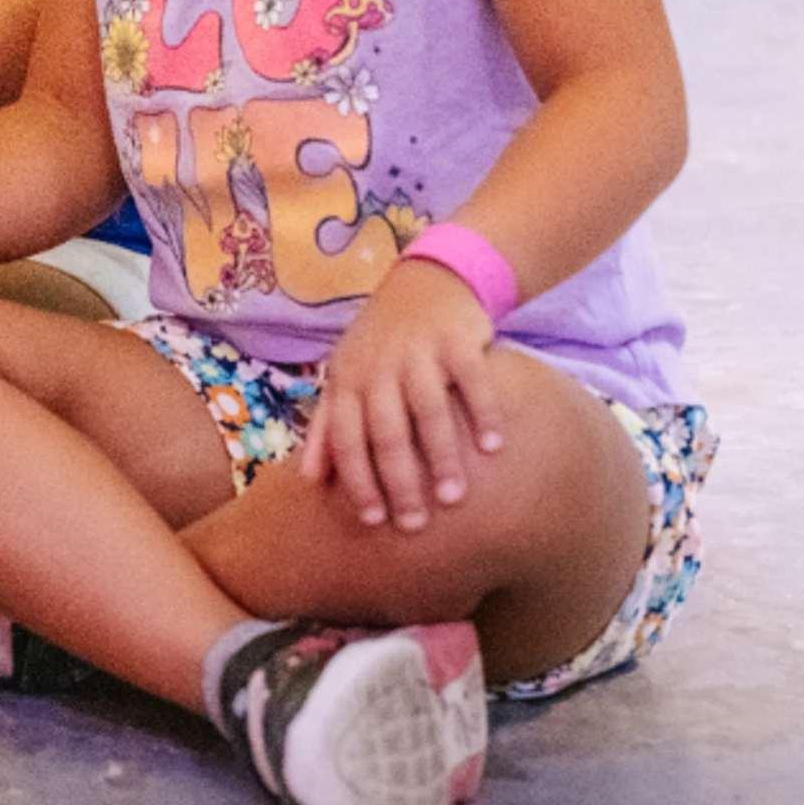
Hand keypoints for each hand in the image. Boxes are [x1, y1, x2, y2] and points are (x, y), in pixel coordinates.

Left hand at [299, 261, 507, 532]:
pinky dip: (483, 413)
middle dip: (398, 482)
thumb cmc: (381, 340)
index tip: (372, 521)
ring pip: (428, 411)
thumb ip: (326, 424)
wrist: (427, 279)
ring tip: (453, 498)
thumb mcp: (345, 373)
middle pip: (386, 432)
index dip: (356, 480)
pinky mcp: (458, 339)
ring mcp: (420, 351)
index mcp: (349, 378)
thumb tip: (308, 479)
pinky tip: (494, 448)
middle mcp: (381, 366)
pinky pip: (473, 381)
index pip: (346, 437)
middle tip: (414, 525)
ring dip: (441, 456)